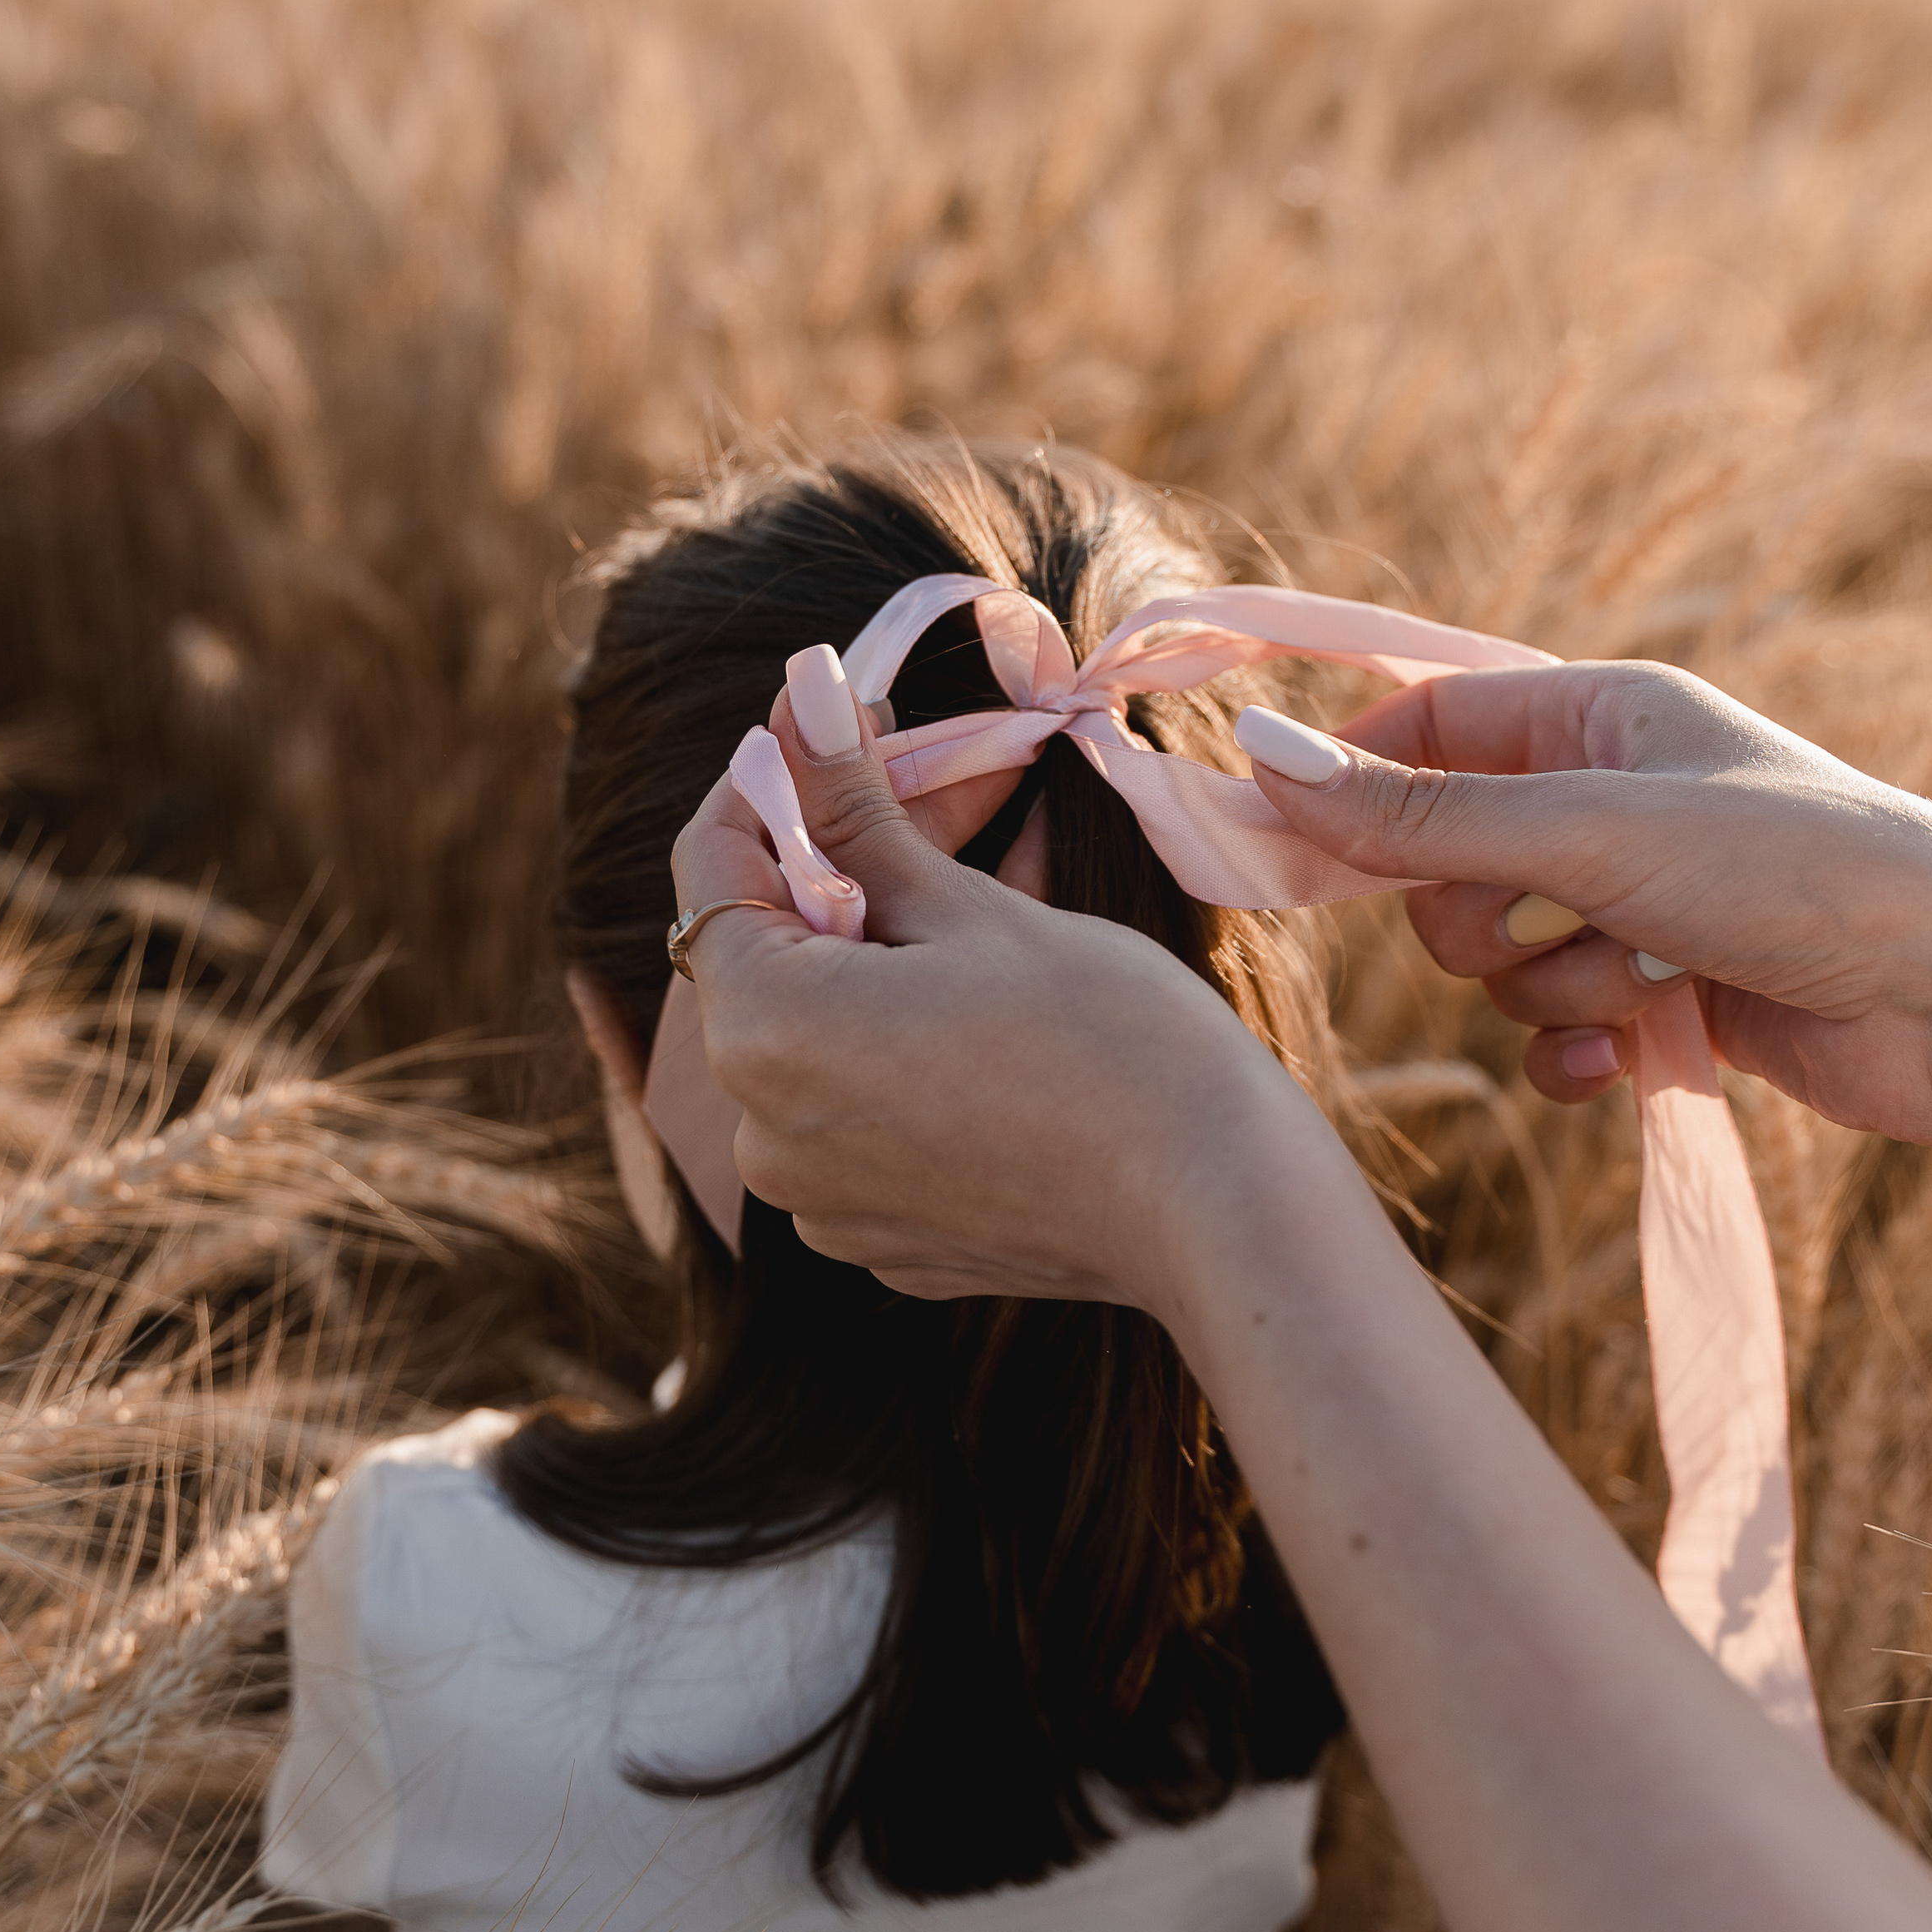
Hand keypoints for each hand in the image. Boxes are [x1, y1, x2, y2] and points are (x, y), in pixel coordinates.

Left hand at [668, 693, 1301, 1313]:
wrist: (1219, 1206)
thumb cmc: (1108, 1040)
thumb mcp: (969, 907)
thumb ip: (857, 808)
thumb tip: (800, 691)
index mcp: (762, 1036)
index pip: (712, 869)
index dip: (770, 783)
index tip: (831, 728)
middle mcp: (761, 1133)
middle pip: (772, 957)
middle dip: (848, 868)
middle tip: (947, 790)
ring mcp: (821, 1200)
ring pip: (822, 1036)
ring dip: (887, 955)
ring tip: (997, 891)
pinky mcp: (883, 1240)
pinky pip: (865, 1116)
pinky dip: (909, 1049)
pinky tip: (998, 1003)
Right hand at [1239, 661, 1931, 1162]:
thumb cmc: (1791, 871)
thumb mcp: (1586, 831)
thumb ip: (1420, 813)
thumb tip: (1263, 753)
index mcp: (1602, 716)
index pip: (1431, 721)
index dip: (1353, 777)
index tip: (1277, 836)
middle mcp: (1615, 800)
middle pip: (1449, 860)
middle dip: (1476, 915)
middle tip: (1543, 921)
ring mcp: (1640, 905)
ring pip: (1500, 958)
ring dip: (1551, 987)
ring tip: (1645, 982)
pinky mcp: (1668, 999)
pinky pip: (1557, 1030)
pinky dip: (1583, 1051)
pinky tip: (1639, 1056)